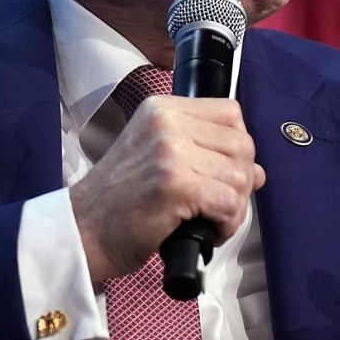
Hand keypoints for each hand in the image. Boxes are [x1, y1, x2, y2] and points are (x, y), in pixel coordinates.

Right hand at [68, 96, 264, 283]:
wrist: (83, 231)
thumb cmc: (120, 201)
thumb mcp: (156, 156)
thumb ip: (204, 153)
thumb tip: (257, 172)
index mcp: (162, 108)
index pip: (231, 113)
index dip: (236, 148)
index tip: (221, 171)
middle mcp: (167, 121)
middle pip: (243, 144)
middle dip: (241, 181)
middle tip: (218, 204)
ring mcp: (171, 151)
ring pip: (241, 176)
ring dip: (235, 207)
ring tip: (211, 220)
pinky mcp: (175, 184)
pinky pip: (229, 203)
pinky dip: (227, 224)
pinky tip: (207, 232)